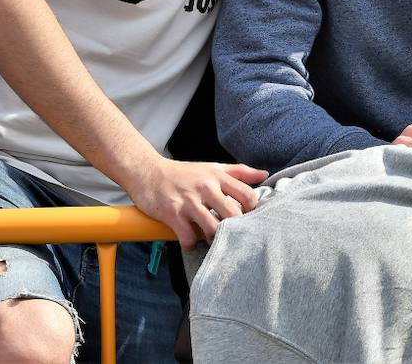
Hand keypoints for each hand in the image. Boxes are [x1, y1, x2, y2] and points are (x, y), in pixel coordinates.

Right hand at [124, 158, 266, 249]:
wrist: (147, 172)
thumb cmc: (183, 173)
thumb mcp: (213, 167)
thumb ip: (239, 172)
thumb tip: (264, 175)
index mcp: (218, 176)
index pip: (247, 194)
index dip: (252, 211)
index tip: (247, 219)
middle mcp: (206, 187)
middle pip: (233, 214)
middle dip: (235, 229)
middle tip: (232, 235)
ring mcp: (189, 201)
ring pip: (212, 228)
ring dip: (214, 240)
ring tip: (213, 241)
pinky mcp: (172, 214)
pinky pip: (189, 237)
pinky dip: (192, 244)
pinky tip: (191, 241)